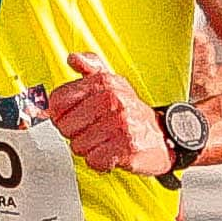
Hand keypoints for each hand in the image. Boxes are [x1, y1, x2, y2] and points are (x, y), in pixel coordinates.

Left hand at [38, 51, 169, 174]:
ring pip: (78, 146)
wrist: (163, 136)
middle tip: (94, 130)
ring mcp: (121, 123)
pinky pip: (94, 160)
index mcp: (104, 83)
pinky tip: (111, 153)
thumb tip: (73, 58)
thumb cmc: (131, 113)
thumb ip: (90, 68)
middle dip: (76, 133)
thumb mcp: (112, 83)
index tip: (72, 116)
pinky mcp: (127, 147)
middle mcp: (113, 100)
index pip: (58, 101)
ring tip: (105, 141)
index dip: (60, 114)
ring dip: (89, 148)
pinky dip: (101, 162)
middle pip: (65, 126)